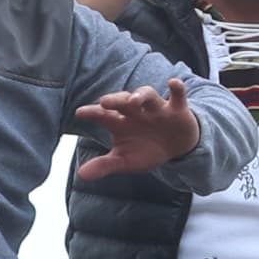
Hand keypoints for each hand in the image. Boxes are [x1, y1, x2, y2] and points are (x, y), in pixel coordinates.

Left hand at [73, 77, 204, 180]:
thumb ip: (104, 165)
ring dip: (141, 95)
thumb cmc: (145, 150)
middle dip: (115, 100)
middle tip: (104, 102)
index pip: (102, 115)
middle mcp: (136, 112)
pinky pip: (177, 96)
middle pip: (123, 101)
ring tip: (134, 101)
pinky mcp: (177, 110)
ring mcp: (156, 109)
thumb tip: (82, 175)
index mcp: (119, 122)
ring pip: (147, 95)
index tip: (80, 113)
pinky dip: (177, 89)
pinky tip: (174, 83)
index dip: (92, 113)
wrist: (176, 149)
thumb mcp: (124, 161)